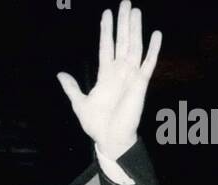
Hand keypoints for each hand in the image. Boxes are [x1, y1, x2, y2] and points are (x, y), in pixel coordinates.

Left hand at [58, 2, 161, 161]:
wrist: (110, 139)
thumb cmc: (97, 125)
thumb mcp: (79, 104)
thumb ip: (72, 88)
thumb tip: (60, 75)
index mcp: (106, 75)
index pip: (106, 46)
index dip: (107, 30)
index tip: (107, 13)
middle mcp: (120, 72)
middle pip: (122, 41)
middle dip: (123, 22)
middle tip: (125, 2)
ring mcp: (131, 76)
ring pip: (135, 46)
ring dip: (135, 29)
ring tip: (135, 11)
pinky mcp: (141, 84)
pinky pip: (149, 64)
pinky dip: (153, 50)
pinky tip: (156, 34)